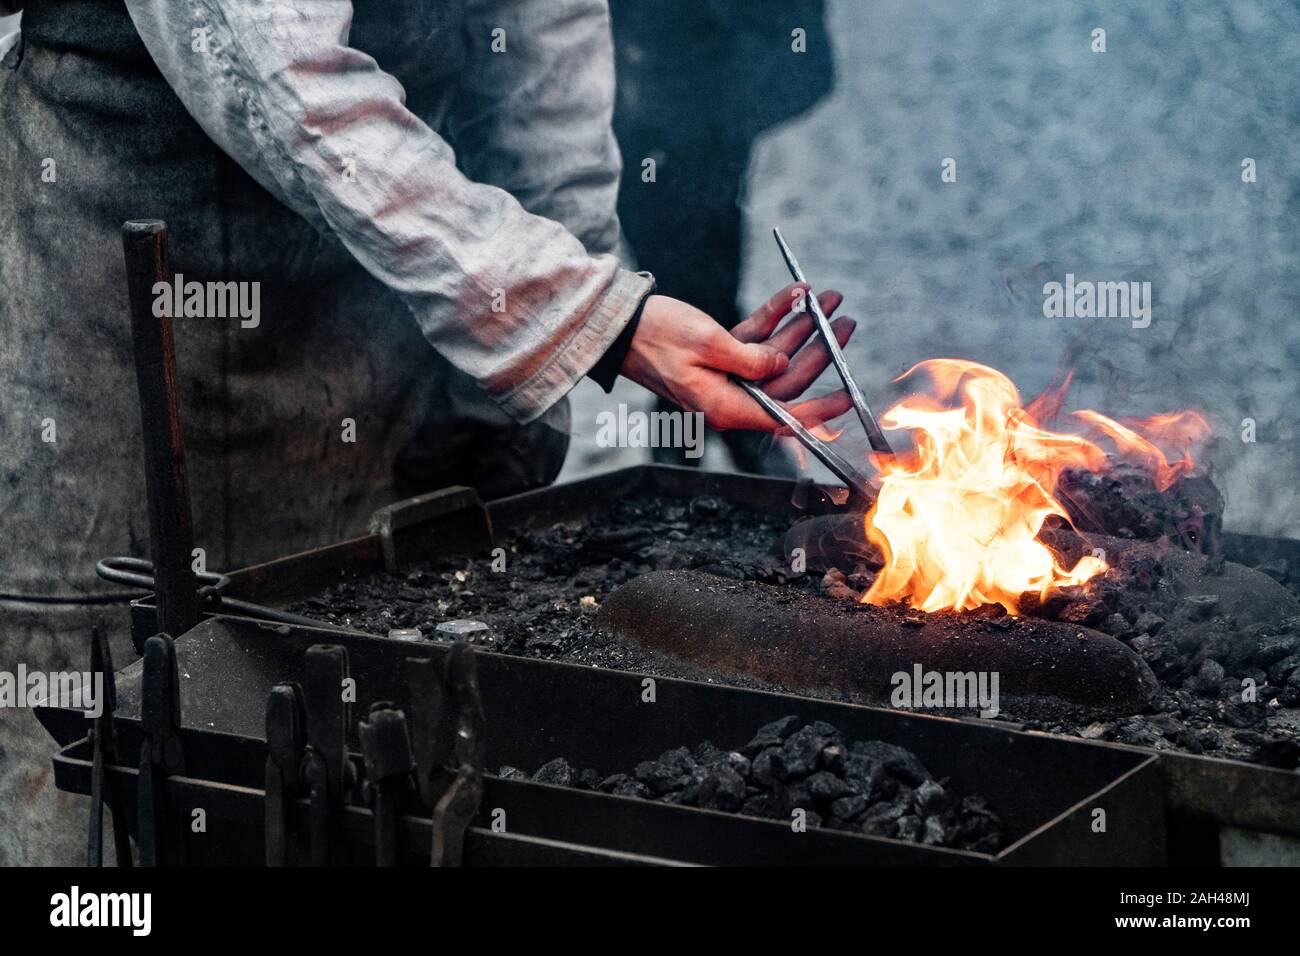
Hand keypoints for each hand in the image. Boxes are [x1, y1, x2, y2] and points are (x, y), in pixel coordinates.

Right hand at [619, 282, 856, 430]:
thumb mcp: (708, 344)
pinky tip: (793, 294)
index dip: (820, 409)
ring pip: (774, 356)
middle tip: (843, 322)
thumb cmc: (655, 336)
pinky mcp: (717, 355)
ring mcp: (723, 376)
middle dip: (818, 350)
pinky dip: (773, 317)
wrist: (617, 326)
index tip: (849, 398)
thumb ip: (752, 359)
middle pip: (786, 380)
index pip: (784, 415)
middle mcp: (728, 397)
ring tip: (826, 300)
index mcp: (725, 407)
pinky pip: (755, 339)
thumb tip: (783, 368)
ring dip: (800, 327)